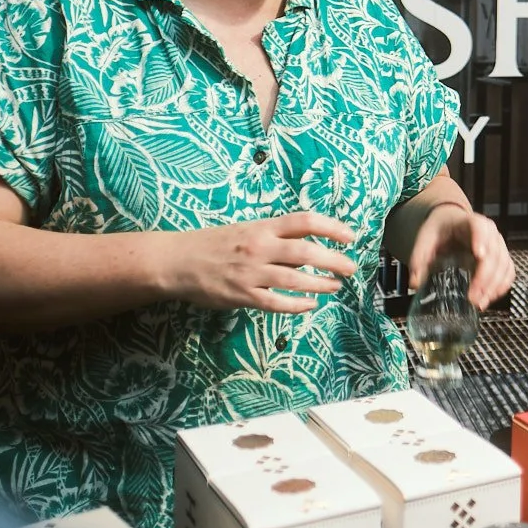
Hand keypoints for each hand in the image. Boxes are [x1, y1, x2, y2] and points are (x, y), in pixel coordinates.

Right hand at [158, 212, 357, 313]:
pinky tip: (310, 305)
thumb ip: (272, 234)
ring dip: (320, 283)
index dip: (331, 228)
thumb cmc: (212, 243)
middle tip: (351, 267)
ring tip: (336, 286)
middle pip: (306, 251)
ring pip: (295, 279)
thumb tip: (306, 240)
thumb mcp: (244, 229)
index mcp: (262, 227)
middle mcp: (259, 247)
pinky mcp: (242, 295)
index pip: (304, 222)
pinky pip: (276, 303)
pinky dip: (296, 305)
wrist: (176, 261)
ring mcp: (251, 272)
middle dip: (334, 260)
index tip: (350, 236)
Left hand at [409, 201, 514, 307]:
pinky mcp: (502, 257)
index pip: (479, 227)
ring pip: (504, 265)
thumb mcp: (426, 239)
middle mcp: (489, 232)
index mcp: (469, 222)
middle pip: (494, 253)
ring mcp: (498, 245)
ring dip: (493, 287)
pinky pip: (508, 272)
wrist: (451, 223)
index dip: (481, 239)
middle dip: (485, 278)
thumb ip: (418, 258)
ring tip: (478, 304)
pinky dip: (501, 287)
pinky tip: (488, 299)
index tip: (478, 255)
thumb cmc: (440, 230)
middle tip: (472, 297)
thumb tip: (415, 284)